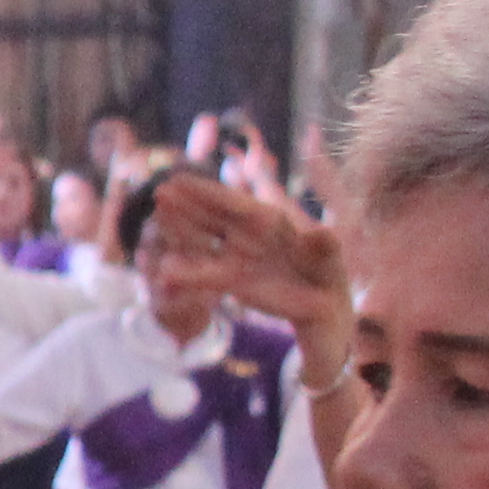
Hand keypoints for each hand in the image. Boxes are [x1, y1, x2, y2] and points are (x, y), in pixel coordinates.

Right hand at [146, 172, 344, 346]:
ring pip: (204, 242)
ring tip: (156, 221)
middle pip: (213, 217)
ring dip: (181, 233)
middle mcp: (250, 235)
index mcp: (272, 222)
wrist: (324, 308)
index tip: (180, 180)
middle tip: (159, 193)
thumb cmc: (328, 276)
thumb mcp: (331, 262)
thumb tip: (321, 232)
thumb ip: (324, 248)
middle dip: (187, 206)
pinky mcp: (232, 280)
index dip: (208, 192)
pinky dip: (187, 273)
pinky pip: (205, 274)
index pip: (235, 203)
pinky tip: (165, 271)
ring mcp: (237, 257)